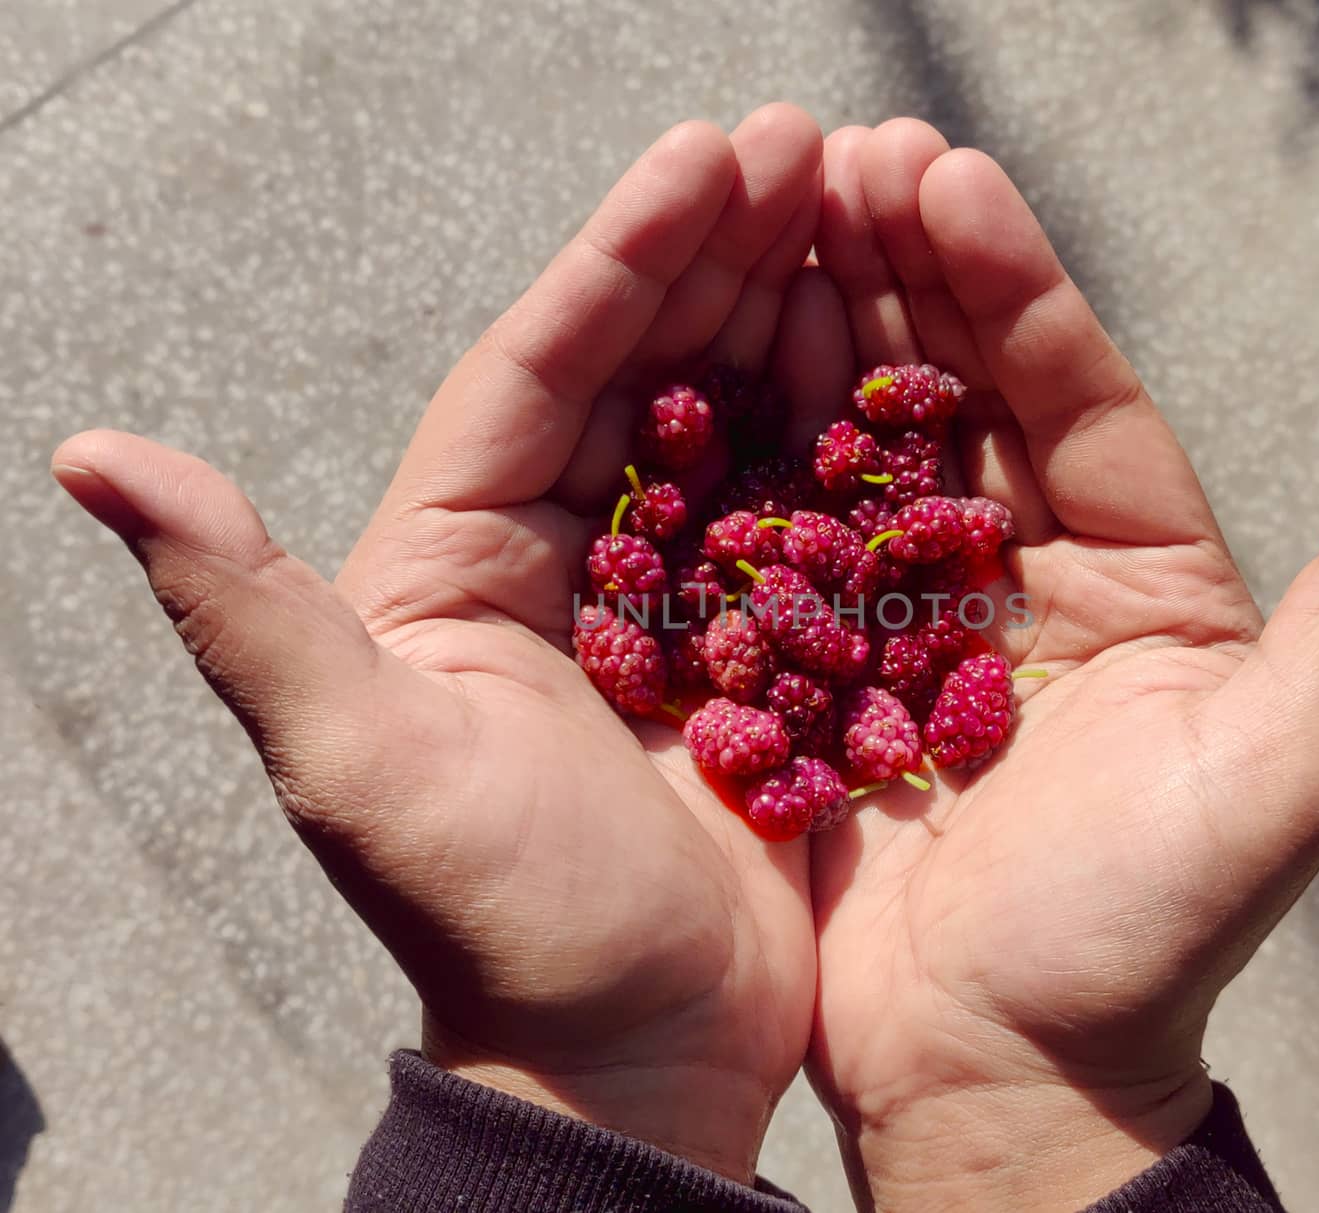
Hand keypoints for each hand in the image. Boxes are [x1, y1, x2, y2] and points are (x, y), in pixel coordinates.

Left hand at [51, 105, 825, 1182]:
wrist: (628, 1058)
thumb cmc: (501, 926)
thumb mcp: (360, 762)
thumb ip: (244, 606)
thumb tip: (93, 454)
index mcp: (452, 559)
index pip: (535, 369)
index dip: (622, 255)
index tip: (708, 152)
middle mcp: (554, 558)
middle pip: (639, 371)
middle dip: (718, 253)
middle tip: (805, 144)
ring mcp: (668, 597)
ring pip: (726, 422)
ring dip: (790, 318)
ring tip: (863, 212)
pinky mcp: (756, 646)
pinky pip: (803, 511)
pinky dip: (848, 433)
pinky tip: (900, 358)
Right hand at [802, 120, 1318, 1208]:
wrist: (1000, 1073)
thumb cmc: (1144, 943)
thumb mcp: (1278, 777)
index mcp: (1140, 577)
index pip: (1075, 393)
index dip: (1009, 282)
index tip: (941, 173)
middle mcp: (1022, 578)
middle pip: (958, 394)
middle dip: (899, 272)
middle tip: (831, 157)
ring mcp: (906, 622)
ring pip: (861, 448)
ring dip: (813, 336)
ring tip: (758, 221)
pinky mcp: (815, 674)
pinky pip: (778, 544)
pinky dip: (740, 458)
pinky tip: (695, 371)